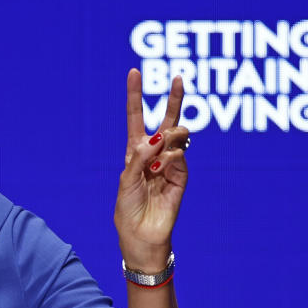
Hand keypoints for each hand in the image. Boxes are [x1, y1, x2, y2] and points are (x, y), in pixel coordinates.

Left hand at [114, 69, 189, 271]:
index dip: (135, 96)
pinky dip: (172, 157)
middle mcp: (154, 154)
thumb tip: (159, 137)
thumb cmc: (127, 210)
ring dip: (171, 136)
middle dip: (173, 99)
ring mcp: (170, 163)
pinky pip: (181, 156)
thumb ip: (140, 157)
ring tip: (163, 148)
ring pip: (178, 135)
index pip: (136, 118)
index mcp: (135, 152)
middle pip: (166, 120)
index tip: (135, 72)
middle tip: (178, 77)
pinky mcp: (182, 176)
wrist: (141, 236)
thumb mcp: (125, 180)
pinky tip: (162, 169)